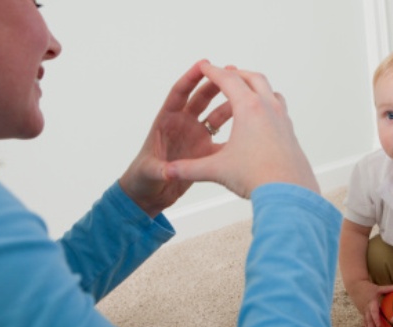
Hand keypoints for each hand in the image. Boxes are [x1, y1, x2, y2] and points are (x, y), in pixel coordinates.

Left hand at [119, 60, 231, 216]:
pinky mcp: (207, 152)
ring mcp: (197, 137)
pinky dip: (236, 134)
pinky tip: (251, 129)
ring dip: (230, 105)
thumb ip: (159, 170)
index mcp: (166, 122)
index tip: (203, 64)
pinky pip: (225, 140)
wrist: (150, 195)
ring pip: (217, 115)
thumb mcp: (148, 172)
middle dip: (216, 84)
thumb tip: (167, 171)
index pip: (179, 94)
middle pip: (202, 99)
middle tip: (232, 71)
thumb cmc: (142, 179)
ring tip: (246, 95)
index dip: (191, 79)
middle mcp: (184, 125)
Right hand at [163, 62, 318, 197]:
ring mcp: (282, 118)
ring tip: (244, 93)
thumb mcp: (217, 170)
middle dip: (235, 74)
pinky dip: (267, 104)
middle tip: (223, 75)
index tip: (204, 66)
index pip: (227, 80)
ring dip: (255, 87)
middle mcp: (268, 107)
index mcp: (248, 108)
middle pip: (252, 78)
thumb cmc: (256, 177)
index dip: (212, 72)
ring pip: (269, 91)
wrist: (289, 193)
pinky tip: (260, 118)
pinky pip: (278, 108)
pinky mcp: (290, 131)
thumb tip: (168, 171)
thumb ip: (189, 169)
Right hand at [349, 281, 392, 326]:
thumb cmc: (367, 287)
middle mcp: (366, 308)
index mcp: (371, 302)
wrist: (354, 286)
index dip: (376, 319)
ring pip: (366, 322)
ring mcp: (363, 311)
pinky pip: (364, 321)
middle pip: (369, 320)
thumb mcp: (377, 288)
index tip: (379, 326)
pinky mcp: (362, 312)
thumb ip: (387, 288)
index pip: (373, 312)